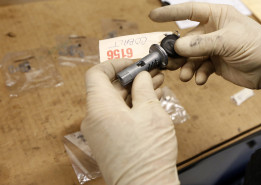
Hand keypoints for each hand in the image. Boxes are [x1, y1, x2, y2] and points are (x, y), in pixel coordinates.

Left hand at [81, 59, 178, 184]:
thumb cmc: (148, 154)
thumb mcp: (151, 112)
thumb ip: (144, 88)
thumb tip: (141, 76)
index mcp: (100, 107)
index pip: (96, 73)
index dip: (115, 63)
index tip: (134, 63)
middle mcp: (95, 118)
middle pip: (109, 88)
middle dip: (132, 78)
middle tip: (153, 74)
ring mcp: (100, 131)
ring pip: (116, 103)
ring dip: (136, 93)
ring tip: (158, 86)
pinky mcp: (109, 141)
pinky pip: (118, 117)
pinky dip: (133, 107)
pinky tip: (152, 103)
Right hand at [150, 2, 260, 95]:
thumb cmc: (258, 46)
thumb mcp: (229, 41)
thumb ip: (202, 43)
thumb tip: (179, 46)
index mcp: (217, 17)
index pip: (190, 11)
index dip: (171, 13)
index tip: (153, 17)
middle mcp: (212, 31)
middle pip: (186, 38)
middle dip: (176, 50)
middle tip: (167, 60)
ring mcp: (213, 48)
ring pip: (190, 56)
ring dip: (186, 66)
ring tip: (185, 75)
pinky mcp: (215, 64)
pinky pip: (199, 68)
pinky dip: (197, 74)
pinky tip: (200, 80)